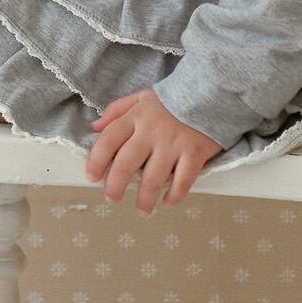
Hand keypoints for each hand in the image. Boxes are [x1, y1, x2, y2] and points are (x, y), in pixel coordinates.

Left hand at [85, 88, 224, 214]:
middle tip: (112, 200)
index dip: (97, 160)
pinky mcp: (195, 153)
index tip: (91, 177)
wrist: (210, 92)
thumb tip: (94, 128)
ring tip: (142, 210)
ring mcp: (173, 144)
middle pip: (126, 164)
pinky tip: (168, 202)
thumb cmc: (170, 100)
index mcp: (136, 117)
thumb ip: (116, 110)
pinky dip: (175, 195)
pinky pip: (183, 180)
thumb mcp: (140, 98)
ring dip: (145, 199)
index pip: (109, 139)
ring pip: (153, 178)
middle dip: (115, 187)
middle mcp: (151, 132)